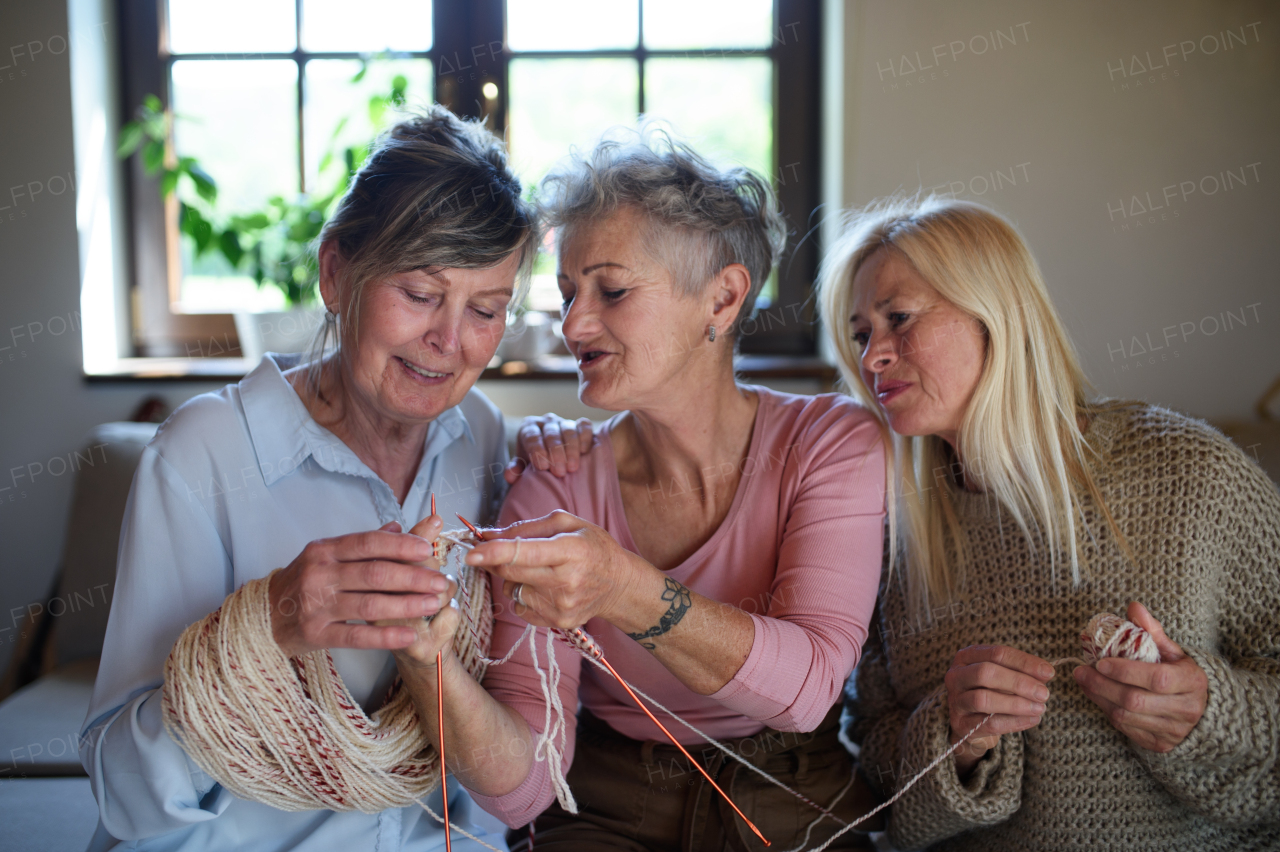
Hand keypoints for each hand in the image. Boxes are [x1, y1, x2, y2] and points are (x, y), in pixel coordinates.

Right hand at [268, 516, 450, 656]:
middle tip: (442, 581)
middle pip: (375, 573)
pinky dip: (386, 636)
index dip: (401, 545)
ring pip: (370, 605)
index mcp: (324, 550)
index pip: (368, 543)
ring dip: (408, 604)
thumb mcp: (326, 556)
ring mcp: (315, 605)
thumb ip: (362, 544)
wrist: (263, 617)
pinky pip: (356, 636)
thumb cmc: (303, 582)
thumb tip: (399, 526)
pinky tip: (411, 633)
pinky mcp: (315, 634)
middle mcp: (318, 574)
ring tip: (434, 604)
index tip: (429, 548)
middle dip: (414, 577)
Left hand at [463, 511, 638, 629]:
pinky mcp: (559, 622)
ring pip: (513, 590)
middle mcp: (566, 580)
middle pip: (511, 572)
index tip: (471, 552)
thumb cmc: (593, 547)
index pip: (524, 552)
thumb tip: (487, 535)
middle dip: (495, 561)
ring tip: (539, 570)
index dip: (494, 552)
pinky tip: (545, 588)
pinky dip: (524, 596)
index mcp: (571, 550)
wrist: (619, 584)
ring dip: (514, 578)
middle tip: (495, 552)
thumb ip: (525, 528)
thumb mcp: (567, 524)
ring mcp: (562, 605)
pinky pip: (521, 607)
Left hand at [504, 414, 594, 482]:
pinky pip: (584, 426)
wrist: (552, 456)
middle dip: (555, 453)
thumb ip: (516, 469)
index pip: (532, 436)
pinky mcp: (580, 424)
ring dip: (571, 449)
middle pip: (551, 434)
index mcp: (529, 428)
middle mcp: (546, 421)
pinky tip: (584, 452)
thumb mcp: (524, 465)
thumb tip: (510, 474)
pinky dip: (585, 437)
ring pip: (568, 430)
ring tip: (571, 468)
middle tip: (559, 472)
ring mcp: (564, 421)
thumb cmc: (536, 461)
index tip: (543, 467)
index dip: (537, 451)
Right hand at [945, 645, 1053, 775]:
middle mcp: (956, 676)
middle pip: (985, 673)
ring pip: (983, 699)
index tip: (1048, 673)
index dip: (1024, 662)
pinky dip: (1014, 722)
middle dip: (1018, 683)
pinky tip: (1032, 720)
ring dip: (1015, 704)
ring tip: (1040, 708)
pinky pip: (988, 723)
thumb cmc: (991, 692)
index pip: (997, 653)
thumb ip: (1021, 672)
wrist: (970, 722)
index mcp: (967, 656)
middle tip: (1044, 693)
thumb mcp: (1002, 677)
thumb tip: (1045, 674)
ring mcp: (955, 700)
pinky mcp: (960, 724)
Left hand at [1074, 601, 1207, 753]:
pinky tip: (1098, 696)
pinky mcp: (1161, 744)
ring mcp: (1174, 730)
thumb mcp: (1173, 652)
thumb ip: (1152, 631)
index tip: (1100, 661)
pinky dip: (1107, 712)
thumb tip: (1133, 607)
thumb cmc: (1182, 675)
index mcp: (1192, 682)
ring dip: (1099, 698)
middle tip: (1080, 671)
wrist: (1204, 711)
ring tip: (1084, 681)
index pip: (1156, 679)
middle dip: (1102, 685)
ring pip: (1127, 716)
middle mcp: (1186, 709)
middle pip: (1135, 700)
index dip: (1125, 671)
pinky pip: (1127, 729)